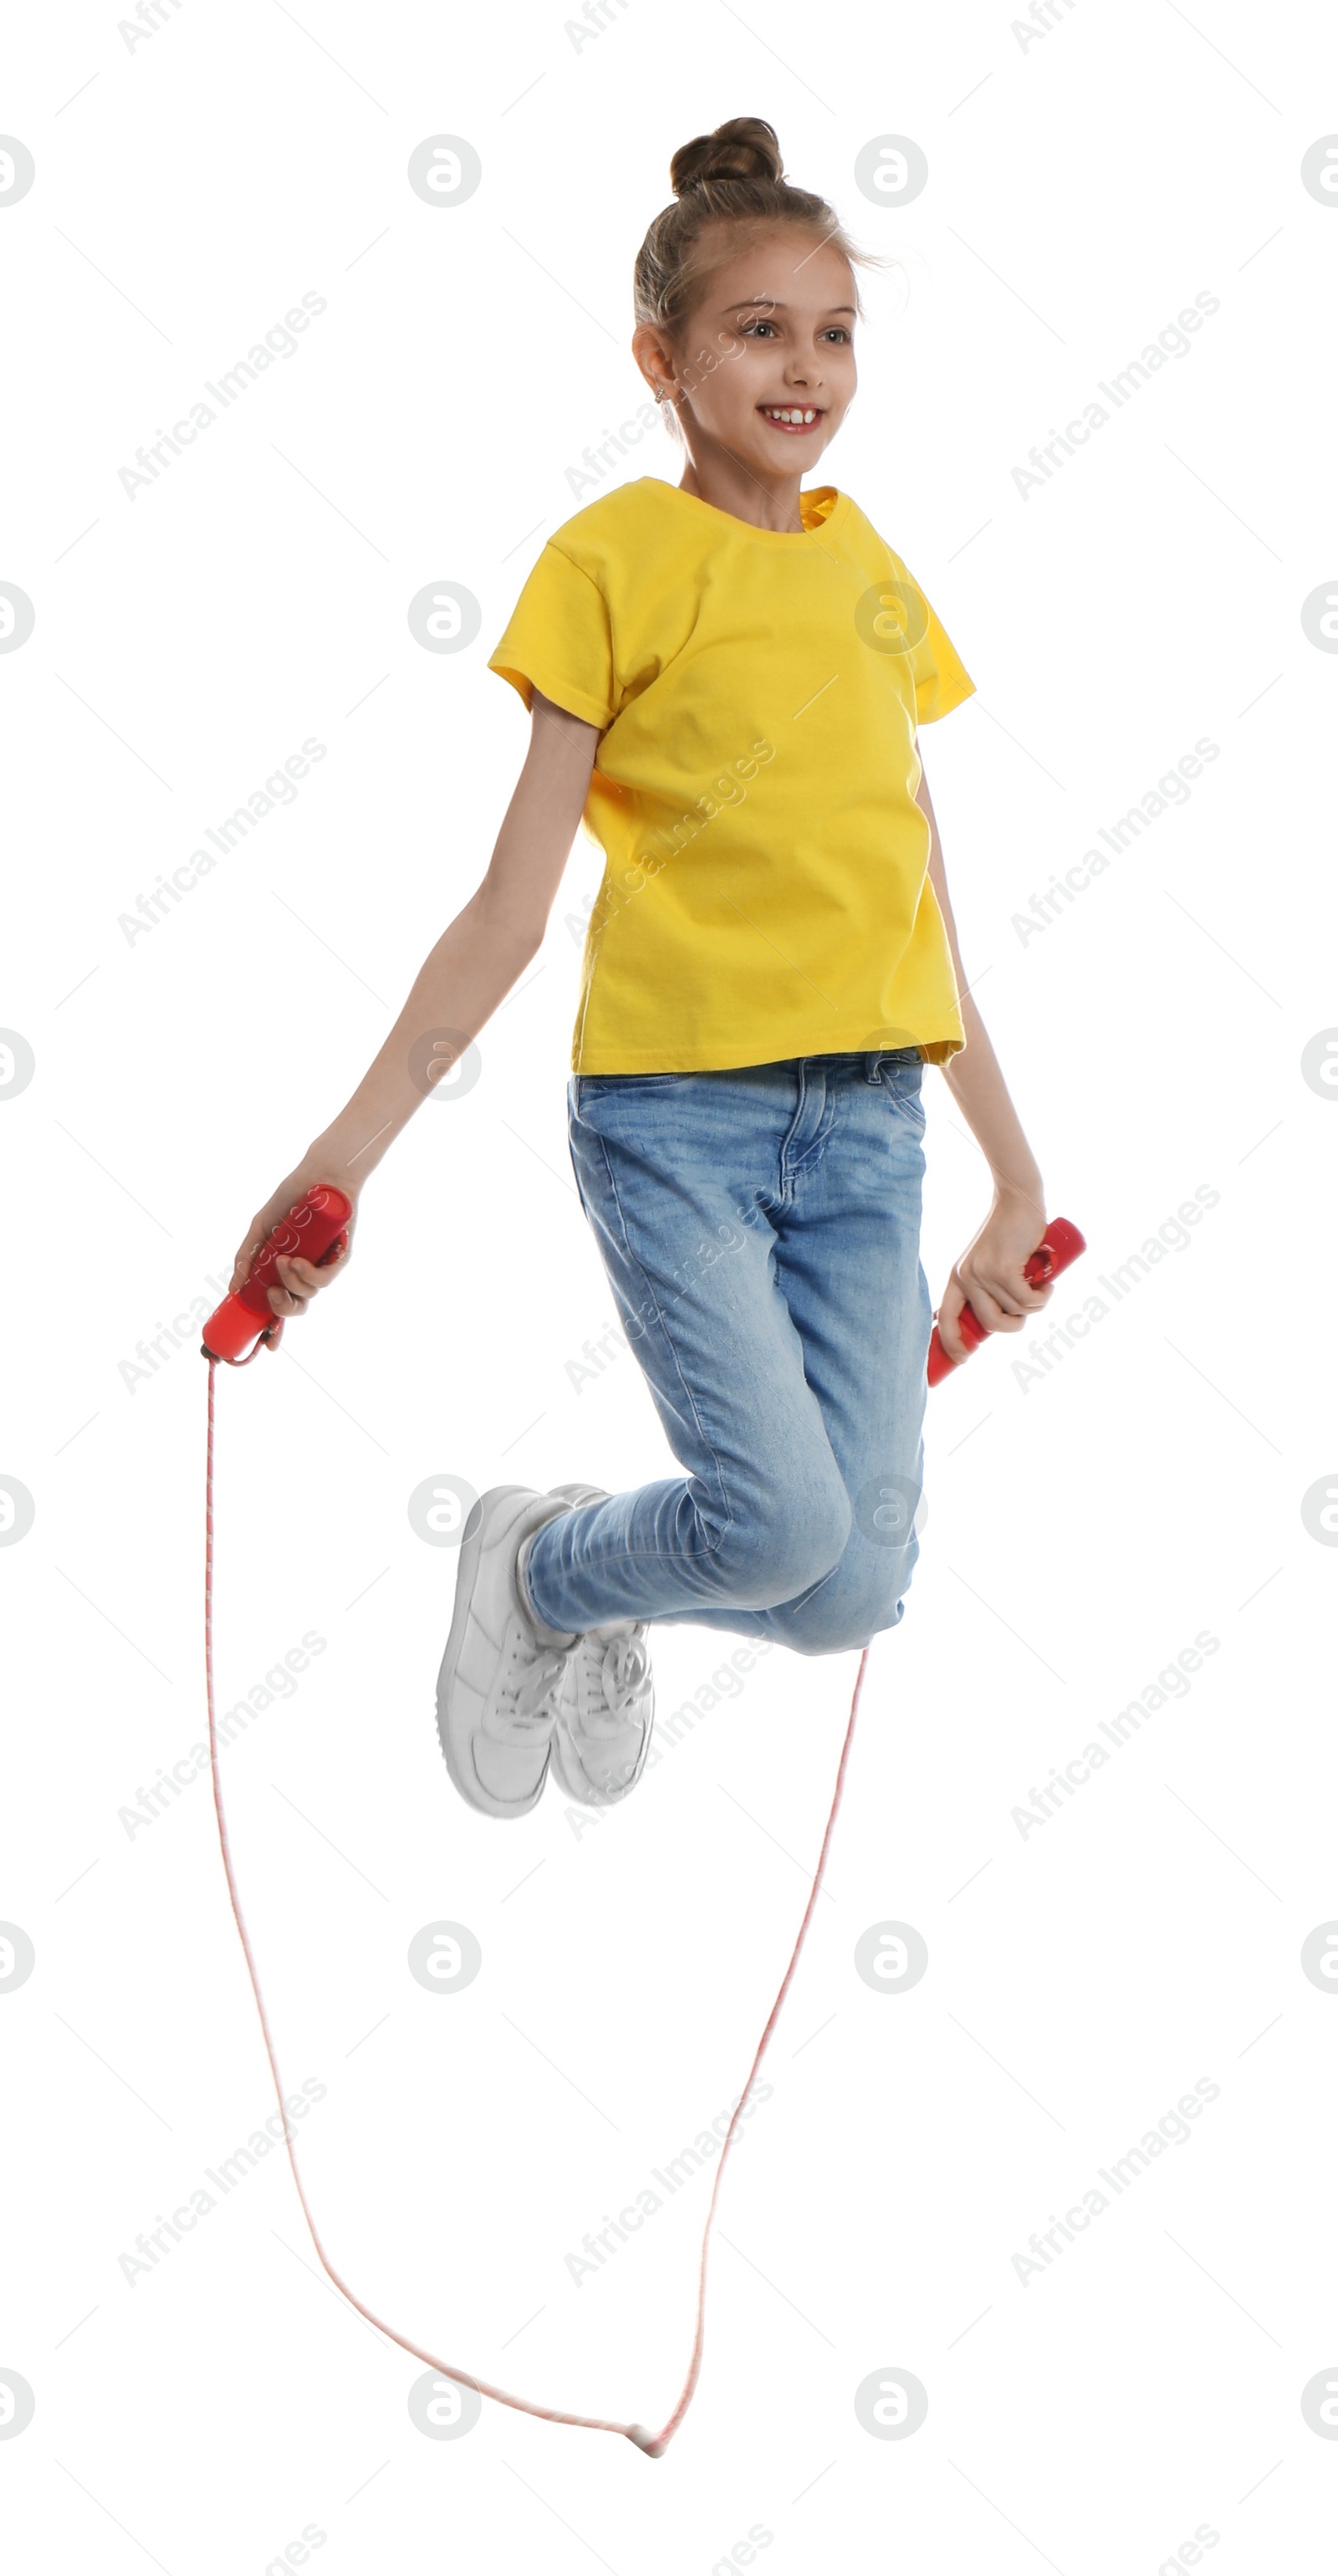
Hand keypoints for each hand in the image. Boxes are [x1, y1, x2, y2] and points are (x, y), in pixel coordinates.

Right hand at [229, 1152, 358, 1351]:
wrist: (317, 1176)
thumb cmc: (289, 1200)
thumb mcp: (260, 1230)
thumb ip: (245, 1257)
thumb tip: (233, 1289)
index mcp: (286, 1269)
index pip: (282, 1305)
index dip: (276, 1329)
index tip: (267, 1346)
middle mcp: (306, 1271)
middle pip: (298, 1307)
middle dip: (283, 1309)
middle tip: (273, 1295)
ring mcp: (324, 1265)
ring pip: (310, 1293)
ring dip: (292, 1283)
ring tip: (284, 1260)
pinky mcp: (340, 1257)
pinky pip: (325, 1278)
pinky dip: (308, 1275)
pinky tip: (296, 1262)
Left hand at [935, 1191, 1052, 1365]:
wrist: (1017, 1201)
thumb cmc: (1009, 1234)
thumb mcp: (991, 1262)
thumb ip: (990, 1287)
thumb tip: (1001, 1320)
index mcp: (958, 1278)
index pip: (946, 1318)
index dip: (951, 1343)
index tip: (963, 1360)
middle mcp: (967, 1277)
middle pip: (989, 1323)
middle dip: (1012, 1326)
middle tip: (1025, 1315)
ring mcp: (984, 1273)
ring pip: (1015, 1311)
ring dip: (1035, 1305)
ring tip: (1041, 1286)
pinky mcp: (1004, 1269)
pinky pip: (1028, 1300)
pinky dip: (1043, 1297)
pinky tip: (1047, 1283)